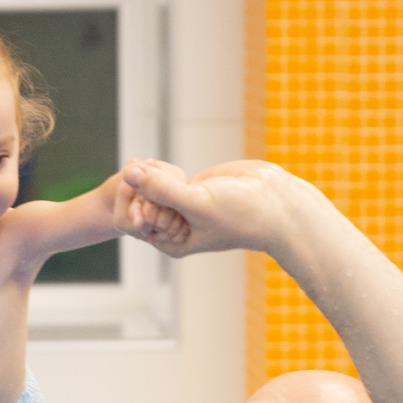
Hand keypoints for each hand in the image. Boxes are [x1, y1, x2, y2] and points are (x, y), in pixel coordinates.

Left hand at [117, 158, 293, 257]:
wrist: (274, 203)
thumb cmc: (238, 213)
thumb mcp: (195, 202)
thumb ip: (161, 188)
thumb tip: (129, 172)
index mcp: (171, 242)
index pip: (139, 221)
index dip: (130, 202)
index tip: (128, 185)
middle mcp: (174, 227)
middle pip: (143, 204)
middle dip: (137, 185)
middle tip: (132, 163)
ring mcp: (182, 206)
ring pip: (153, 188)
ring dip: (146, 174)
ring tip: (140, 160)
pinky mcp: (191, 187)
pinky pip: (165, 176)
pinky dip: (157, 168)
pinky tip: (149, 160)